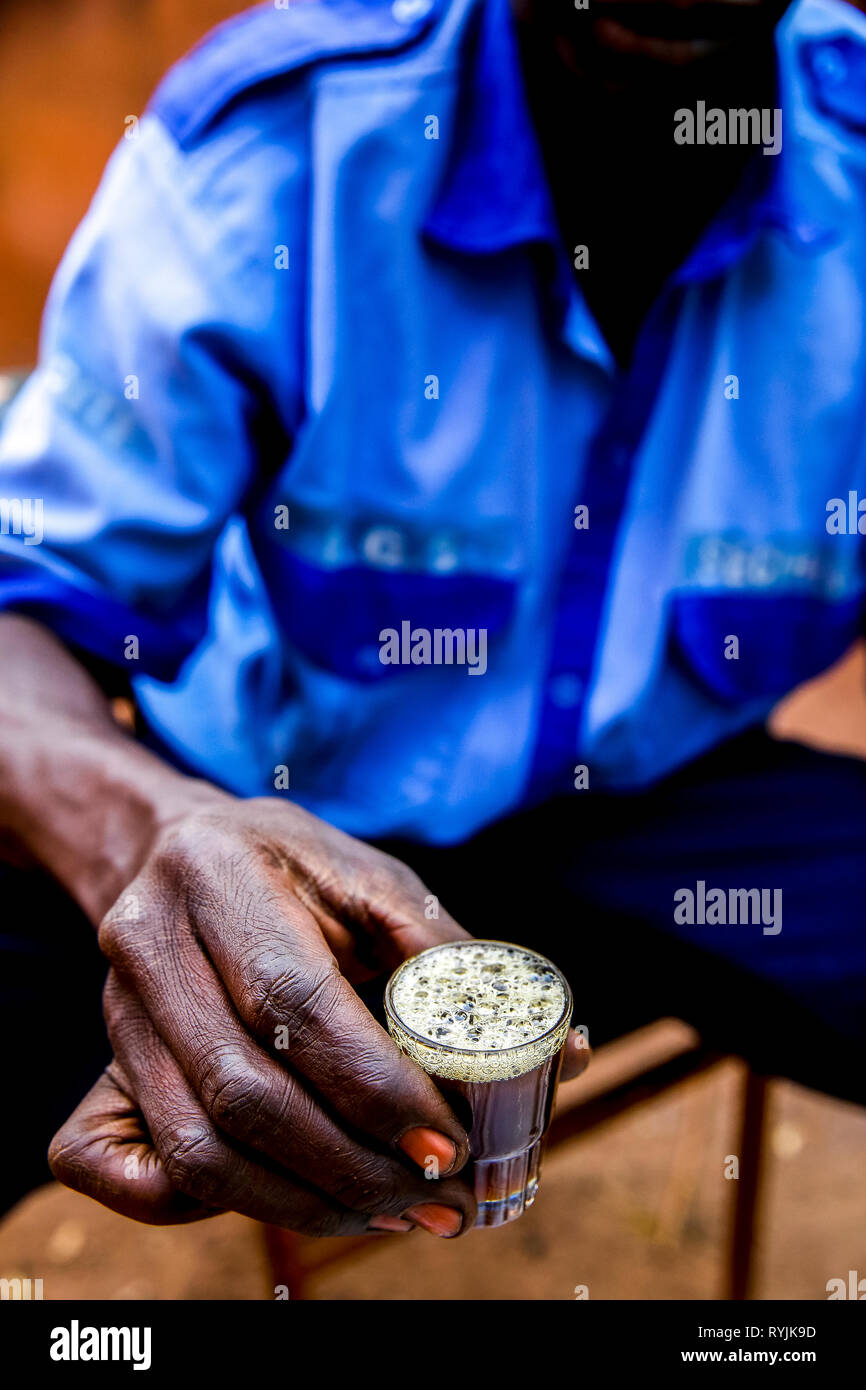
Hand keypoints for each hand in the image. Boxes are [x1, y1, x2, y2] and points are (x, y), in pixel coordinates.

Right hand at [50, 798, 483, 1236]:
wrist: (177, 853)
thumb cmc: (297, 870)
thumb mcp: (375, 881)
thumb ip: (455, 961)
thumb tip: (568, 1053)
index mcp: (219, 872)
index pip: (292, 1000)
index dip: (374, 1086)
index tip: (450, 1144)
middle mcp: (149, 941)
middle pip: (243, 1091)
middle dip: (353, 1166)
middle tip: (439, 1198)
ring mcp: (115, 1011)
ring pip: (199, 1148)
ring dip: (306, 1203)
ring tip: (396, 1213)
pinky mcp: (102, 1067)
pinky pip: (141, 1172)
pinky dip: (227, 1210)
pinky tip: (310, 1206)